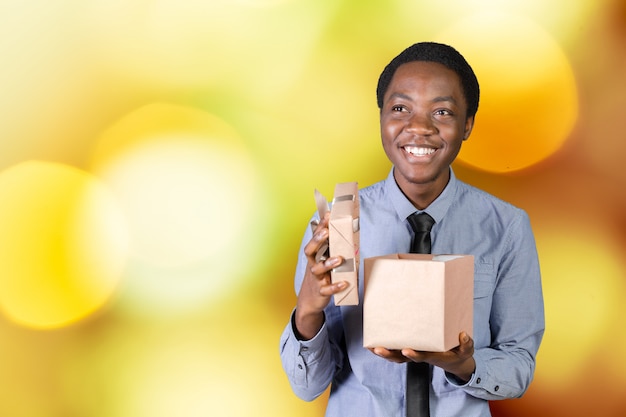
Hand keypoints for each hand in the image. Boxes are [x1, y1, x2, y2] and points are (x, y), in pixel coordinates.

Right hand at [294, 212, 345, 339]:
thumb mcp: (324, 260)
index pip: (315, 238)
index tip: (328, 215)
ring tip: (339, 259)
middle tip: (326, 233)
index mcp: (314, 256)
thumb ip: (332, 248)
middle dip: (317, 241)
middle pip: (310, 250)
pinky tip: (344, 283)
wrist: (310, 300)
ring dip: (327, 264)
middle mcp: (312, 264)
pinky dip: (335, 286)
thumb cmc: (320, 276)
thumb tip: (347, 231)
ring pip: (317, 269)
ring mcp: (315, 278)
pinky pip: (326, 289)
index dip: (320, 226)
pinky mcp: (320, 291)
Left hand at [369, 332, 475, 382]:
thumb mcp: (466, 350)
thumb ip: (466, 344)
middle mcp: (419, 355)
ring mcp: (413, 352)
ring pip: (395, 355)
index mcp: (432, 355)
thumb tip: (463, 335)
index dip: (413, 354)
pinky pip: (395, 348)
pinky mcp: (410, 347)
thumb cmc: (458, 353)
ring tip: (370, 346)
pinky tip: (373, 341)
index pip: (421, 356)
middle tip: (378, 349)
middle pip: (401, 358)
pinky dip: (385, 346)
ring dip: (383, 352)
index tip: (407, 350)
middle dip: (389, 355)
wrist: (453, 359)